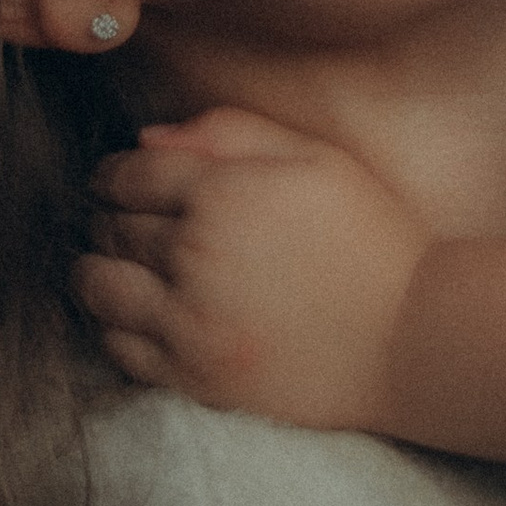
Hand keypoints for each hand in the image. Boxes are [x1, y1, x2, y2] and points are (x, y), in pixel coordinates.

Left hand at [77, 108, 428, 431]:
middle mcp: (196, 255)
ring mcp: (190, 321)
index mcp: (225, 192)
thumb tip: (147, 138)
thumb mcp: (317, 158)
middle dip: (106, 216)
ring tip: (112, 264)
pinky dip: (111, 324)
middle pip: (110, 226)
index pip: (130, 173)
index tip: (115, 180)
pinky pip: (118, 346)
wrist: (411, 339)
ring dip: (95, 268)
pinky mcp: (194, 375)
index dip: (114, 174)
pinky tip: (133, 313)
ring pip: (98, 286)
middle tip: (117, 219)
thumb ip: (232, 130)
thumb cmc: (371, 239)